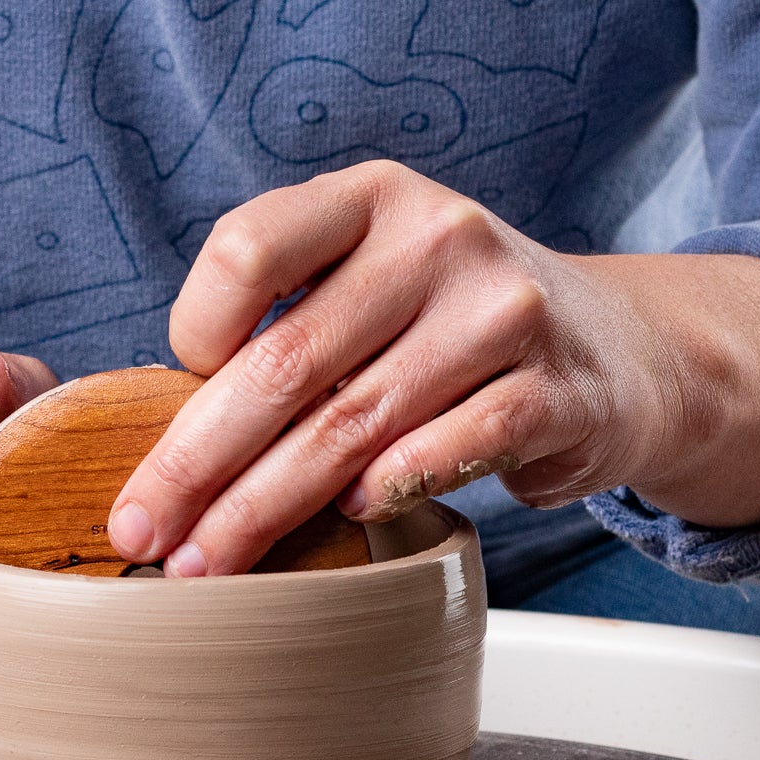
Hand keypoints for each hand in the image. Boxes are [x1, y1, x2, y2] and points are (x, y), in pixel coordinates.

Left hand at [107, 161, 759, 575]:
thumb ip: (291, 326)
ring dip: (263, 506)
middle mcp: (438, 237)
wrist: (619, 350)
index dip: (192, 331)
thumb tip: (172, 441)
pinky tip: (344, 518)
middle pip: (286, 361)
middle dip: (196, 463)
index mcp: (371, 198)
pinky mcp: (555, 390)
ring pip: (351, 425)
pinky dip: (383, 493)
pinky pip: (445, 452)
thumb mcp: (375, 283)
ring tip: (207, 561)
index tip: (170, 401)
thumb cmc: (451, 327)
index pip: (247, 249)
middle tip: (140, 532)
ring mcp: (503, 311)